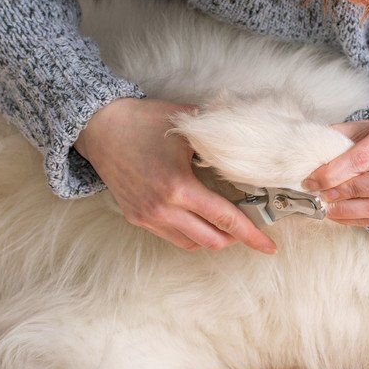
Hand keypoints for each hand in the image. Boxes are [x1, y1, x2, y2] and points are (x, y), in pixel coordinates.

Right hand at [74, 97, 276, 253]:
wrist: (99, 127)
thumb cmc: (143, 121)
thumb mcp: (187, 125)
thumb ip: (218, 140)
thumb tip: (249, 145)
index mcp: (179, 188)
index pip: (225, 219)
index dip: (251, 235)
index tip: (269, 246)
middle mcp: (163, 209)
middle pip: (211, 240)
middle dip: (234, 238)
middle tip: (249, 228)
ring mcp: (147, 217)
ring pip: (191, 243)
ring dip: (212, 237)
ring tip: (223, 223)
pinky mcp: (137, 218)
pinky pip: (172, 237)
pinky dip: (191, 233)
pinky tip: (198, 218)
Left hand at [302, 120, 368, 226]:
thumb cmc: (367, 138)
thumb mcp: (350, 131)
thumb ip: (331, 145)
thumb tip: (305, 165)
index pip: (361, 159)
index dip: (333, 174)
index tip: (311, 181)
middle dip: (343, 193)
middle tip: (321, 196)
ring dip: (348, 211)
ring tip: (327, 208)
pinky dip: (355, 220)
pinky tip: (338, 215)